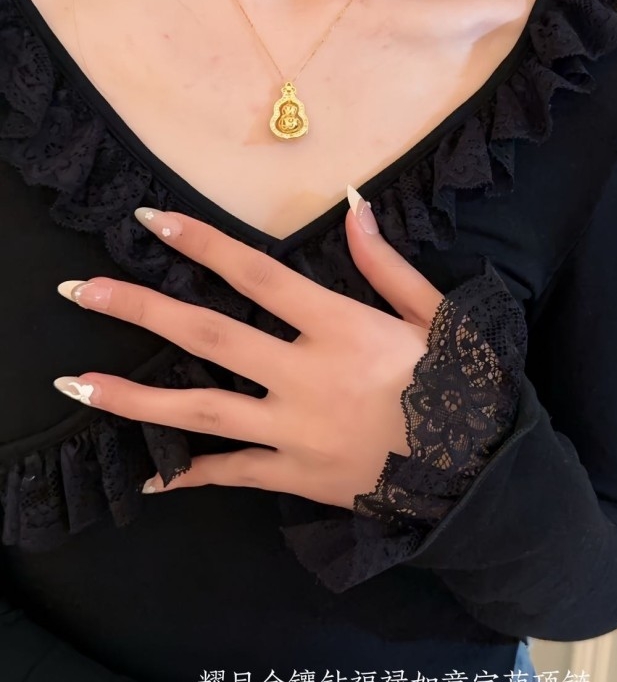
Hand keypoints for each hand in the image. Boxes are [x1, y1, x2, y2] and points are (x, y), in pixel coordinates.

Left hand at [53, 191, 444, 509]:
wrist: (478, 476)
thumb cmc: (460, 387)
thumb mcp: (435, 316)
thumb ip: (386, 263)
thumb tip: (352, 203)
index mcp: (341, 327)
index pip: (257, 276)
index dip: (202, 244)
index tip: (151, 222)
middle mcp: (306, 375)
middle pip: (209, 336)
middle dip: (141, 311)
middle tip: (81, 292)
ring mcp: (294, 431)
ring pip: (200, 411)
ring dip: (133, 398)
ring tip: (75, 385)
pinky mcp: (294, 477)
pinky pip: (231, 474)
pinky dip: (189, 475)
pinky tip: (146, 478)